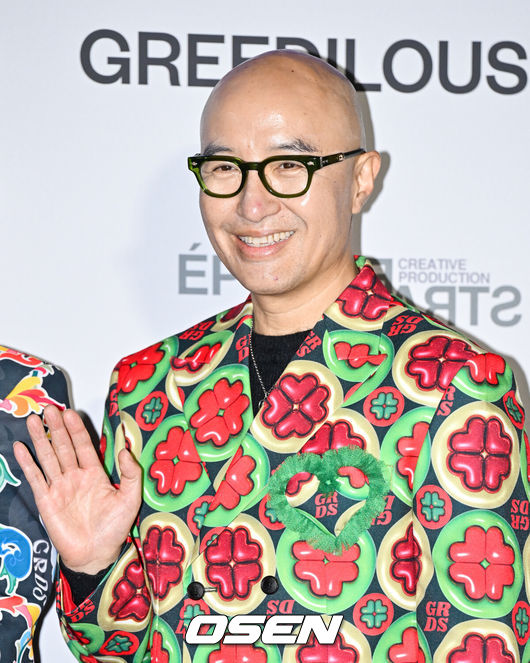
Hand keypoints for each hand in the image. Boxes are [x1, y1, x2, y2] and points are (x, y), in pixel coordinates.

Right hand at [14, 405, 141, 573]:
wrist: (96, 555)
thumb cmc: (114, 528)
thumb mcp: (130, 498)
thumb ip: (130, 473)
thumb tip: (125, 449)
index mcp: (95, 473)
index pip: (83, 445)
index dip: (76, 430)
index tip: (70, 413)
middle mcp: (75, 476)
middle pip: (63, 447)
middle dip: (56, 428)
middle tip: (49, 409)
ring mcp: (59, 487)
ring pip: (48, 458)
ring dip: (39, 439)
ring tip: (32, 420)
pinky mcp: (47, 501)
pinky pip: (36, 478)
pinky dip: (28, 463)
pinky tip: (21, 448)